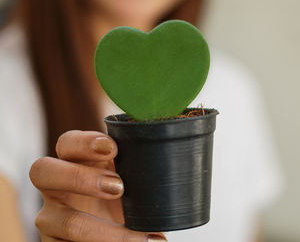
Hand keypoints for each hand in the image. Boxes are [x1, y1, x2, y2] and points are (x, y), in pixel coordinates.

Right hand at [29, 130, 166, 241]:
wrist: (119, 234)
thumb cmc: (127, 198)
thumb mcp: (132, 179)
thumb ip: (140, 166)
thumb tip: (182, 159)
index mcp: (77, 162)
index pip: (67, 143)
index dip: (84, 142)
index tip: (113, 148)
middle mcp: (57, 187)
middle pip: (43, 170)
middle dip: (79, 176)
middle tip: (118, 186)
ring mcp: (52, 218)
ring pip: (57, 220)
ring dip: (99, 230)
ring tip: (140, 237)